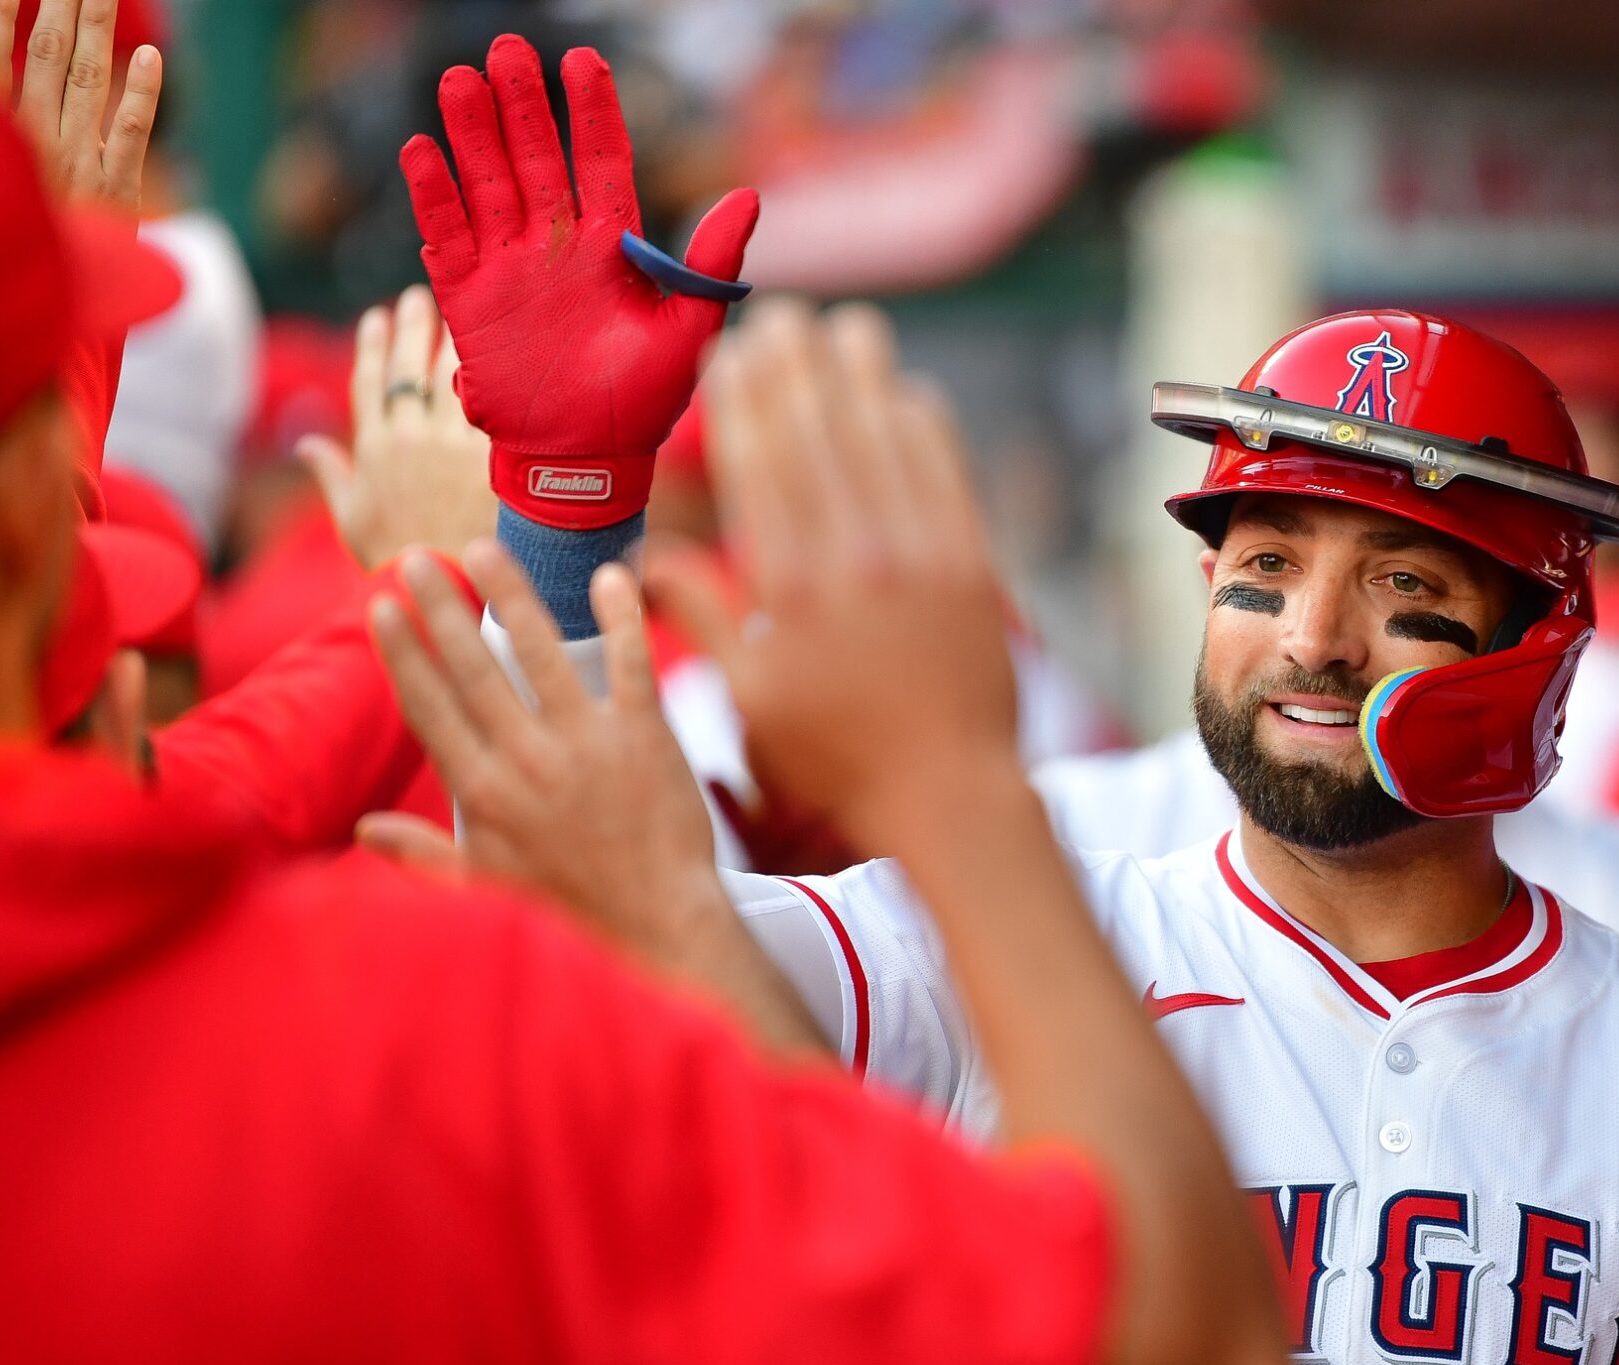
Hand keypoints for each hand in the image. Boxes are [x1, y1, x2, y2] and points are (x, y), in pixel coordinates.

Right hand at [0, 0, 162, 216]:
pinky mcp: (118, 190)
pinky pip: (132, 133)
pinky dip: (141, 94)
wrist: (49, 298)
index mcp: (0, 135)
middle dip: (59, 4)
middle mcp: (37, 142)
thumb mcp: (1, 171)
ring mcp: (81, 164)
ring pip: (89, 81)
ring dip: (96, 29)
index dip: (0, 11)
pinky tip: (149, 57)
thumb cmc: (18, 229)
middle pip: (48, 57)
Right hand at [299, 286, 496, 571]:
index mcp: (373, 449)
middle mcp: (410, 438)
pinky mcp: (491, 455)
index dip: (372, 347)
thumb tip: (306, 445)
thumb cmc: (397, 560)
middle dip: (414, 327)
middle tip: (422, 296)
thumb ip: (331, 476)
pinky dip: (496, 375)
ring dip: (457, 340)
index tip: (377, 317)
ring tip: (468, 312)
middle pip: (410, 368)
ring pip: (454, 377)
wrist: (446, 587)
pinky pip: (494, 404)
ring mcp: (452, 444)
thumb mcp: (352, 521)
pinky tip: (508, 352)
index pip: (369, 384)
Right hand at [361, 544, 725, 970]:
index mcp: (483, 793)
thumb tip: (363, 831)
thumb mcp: (486, 885)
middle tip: (416, 557)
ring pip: (541, 651)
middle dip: (440, 608)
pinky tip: (609, 575)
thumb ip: (423, 853)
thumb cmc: (573, 907)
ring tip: (484, 548)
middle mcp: (528, 759)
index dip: (402, 654)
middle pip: (472, 667)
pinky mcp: (646, 735)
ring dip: (511, 594)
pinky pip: (630, 662)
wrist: (660, 922)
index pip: (429, 707)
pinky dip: (622, 616)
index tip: (380, 609)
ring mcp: (588, 743)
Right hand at [399, 34, 757, 529]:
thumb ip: (711, 266)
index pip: (602, 163)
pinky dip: (433, 197)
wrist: (589, 462)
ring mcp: (509, 270)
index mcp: (611, 249)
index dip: (592, 114)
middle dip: (521, 106)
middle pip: (534, 160)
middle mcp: (556, 248)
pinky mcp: (469, 302)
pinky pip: (446, 239)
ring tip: (460, 81)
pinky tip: (420, 151)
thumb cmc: (645, 404)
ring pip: (486, 185)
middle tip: (506, 49)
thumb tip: (749, 195)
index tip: (584, 61)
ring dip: (472, 135)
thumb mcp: (691, 333)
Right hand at [648, 299, 1022, 857]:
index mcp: (789, 588)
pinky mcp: (973, 565)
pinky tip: (906, 394)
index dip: (743, 401)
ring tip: (846, 326)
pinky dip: (924, 427)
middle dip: (797, 367)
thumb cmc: (836, 758)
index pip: (759, 467)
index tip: (729, 356)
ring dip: (863, 377)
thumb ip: (703, 620)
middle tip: (783, 317)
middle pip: (819, 435)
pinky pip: (945, 474)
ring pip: (885, 440)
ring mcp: (921, 556)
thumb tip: (645, 561)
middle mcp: (855, 559)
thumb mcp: (750, 700)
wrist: (947, 792)